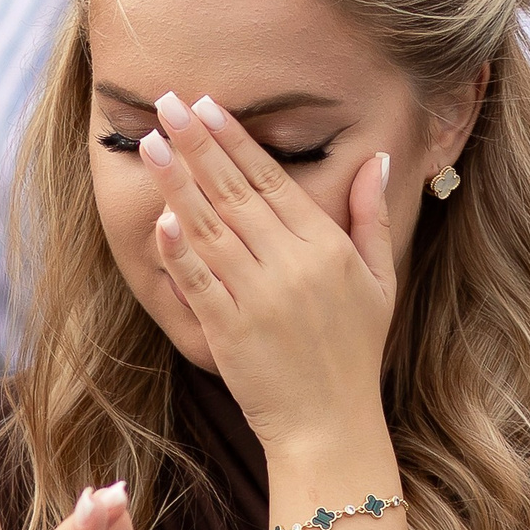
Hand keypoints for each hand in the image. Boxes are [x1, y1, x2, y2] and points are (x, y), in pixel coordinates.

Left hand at [139, 92, 395, 450]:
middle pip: (236, 193)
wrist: (331, 426)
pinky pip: (199, 284)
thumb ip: (371, 217)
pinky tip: (158, 218)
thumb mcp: (381, 281)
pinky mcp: (230, 333)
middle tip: (166, 104)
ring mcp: (259, 299)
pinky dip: (178, 251)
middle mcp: (292, 267)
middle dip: (198, 145)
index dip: (236, 141)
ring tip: (149, 144)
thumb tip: (375, 158)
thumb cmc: (353, 353)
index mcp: (327, 248)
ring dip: (177, 183)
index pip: (273, 181)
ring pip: (211, 229)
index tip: (208, 106)